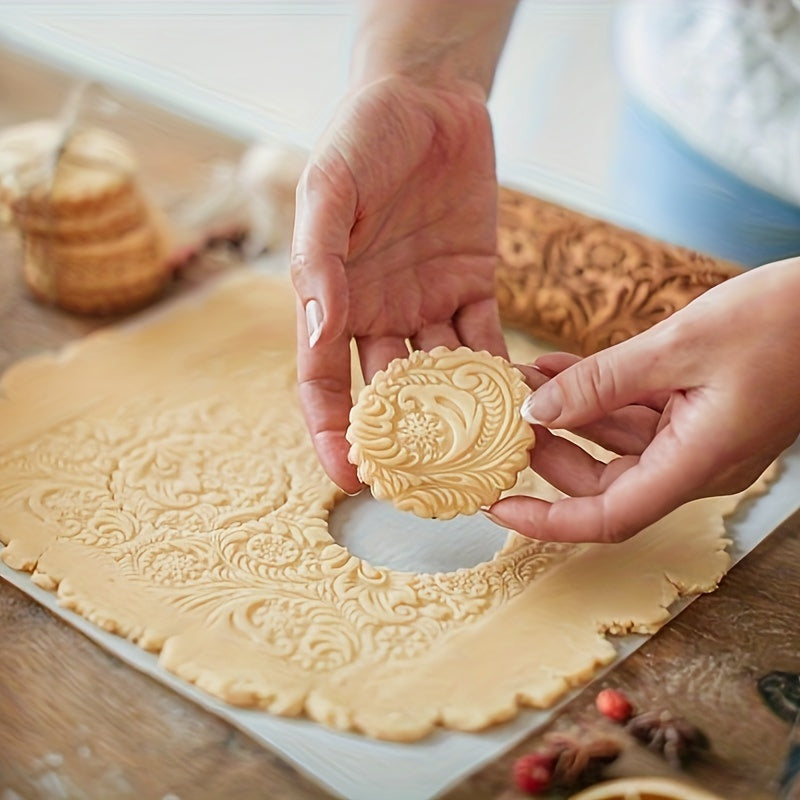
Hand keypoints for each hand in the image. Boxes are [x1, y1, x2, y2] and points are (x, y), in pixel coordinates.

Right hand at [291, 75, 505, 491]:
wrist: (430, 96)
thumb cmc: (365, 134)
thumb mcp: (329, 188)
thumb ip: (319, 260)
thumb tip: (321, 333)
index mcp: (332, 297)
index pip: (323, 378)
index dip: (331, 429)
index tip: (350, 474)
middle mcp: (376, 311)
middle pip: (384, 392)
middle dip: (400, 440)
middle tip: (423, 486)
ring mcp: (425, 304)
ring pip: (438, 377)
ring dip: (455, 418)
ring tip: (479, 459)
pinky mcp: (471, 287)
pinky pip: (483, 342)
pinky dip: (496, 376)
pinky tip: (514, 408)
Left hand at [488, 257, 799, 542]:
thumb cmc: (784, 322)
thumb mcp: (679, 346)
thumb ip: (602, 382)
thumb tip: (537, 409)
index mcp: (696, 464)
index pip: (607, 518)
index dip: (546, 520)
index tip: (496, 506)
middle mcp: (694, 462)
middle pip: (601, 479)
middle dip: (547, 449)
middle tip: (504, 412)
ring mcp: (697, 437)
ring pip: (613, 443)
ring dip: (566, 412)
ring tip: (522, 377)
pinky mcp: (697, 411)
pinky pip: (633, 413)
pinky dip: (596, 392)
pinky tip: (558, 366)